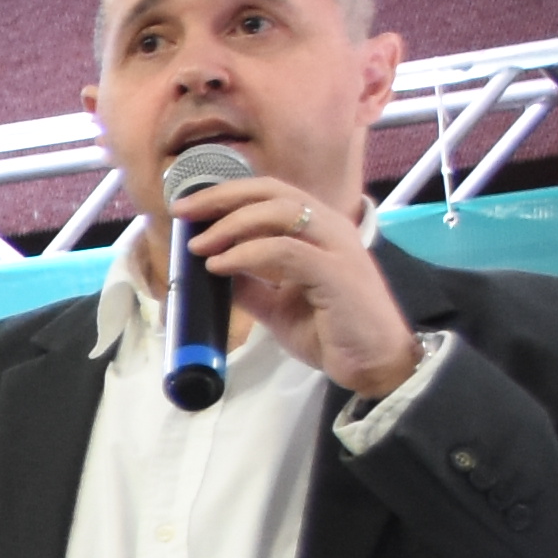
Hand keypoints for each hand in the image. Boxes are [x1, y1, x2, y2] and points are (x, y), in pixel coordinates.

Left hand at [181, 165, 421, 396]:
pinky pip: (286, 251)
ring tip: (199, 246)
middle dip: (221, 198)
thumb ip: (250, 284)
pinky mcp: (337, 273)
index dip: (226, 194)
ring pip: (279, 213)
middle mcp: (330, 228)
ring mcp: (337, 248)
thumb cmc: (331, 331)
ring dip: (231, 225)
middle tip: (183, 213)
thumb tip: (213, 269)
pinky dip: (248, 254)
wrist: (374, 364)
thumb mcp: (277, 305)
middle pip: (272, 192)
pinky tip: (221, 266)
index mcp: (318, 229)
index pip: (270, 193)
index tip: (187, 207)